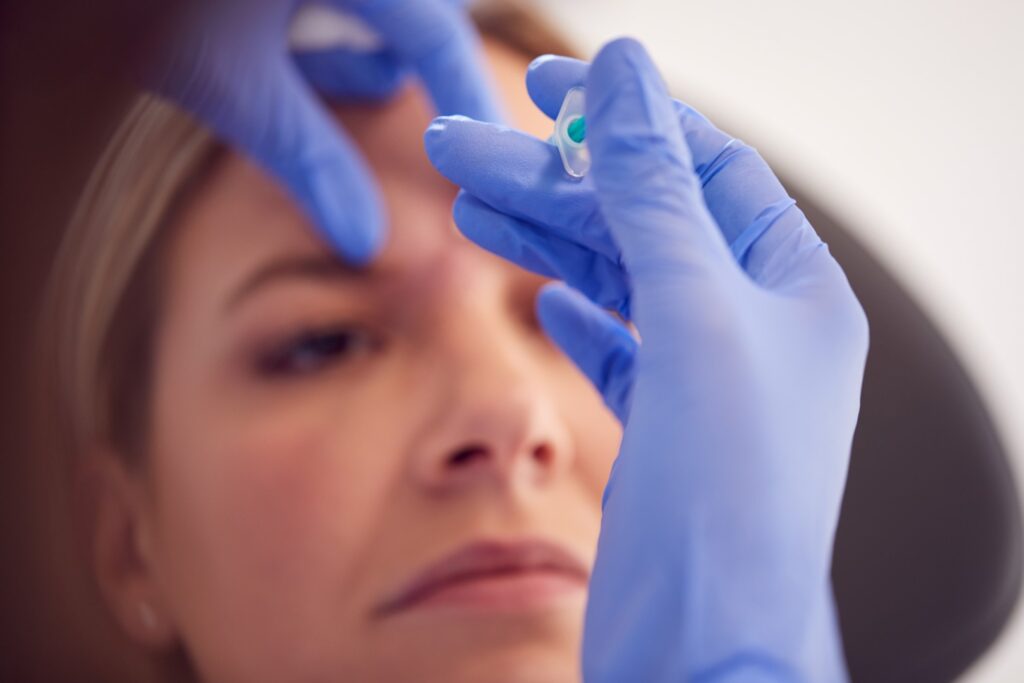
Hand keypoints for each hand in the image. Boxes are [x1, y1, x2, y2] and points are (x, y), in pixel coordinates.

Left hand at [152, 0, 501, 262]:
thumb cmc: (120, 2)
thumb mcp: (226, 80)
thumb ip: (304, 157)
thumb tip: (365, 239)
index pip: (435, 30)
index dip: (470, 97)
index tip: (495, 151)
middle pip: (411, 14)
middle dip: (426, 69)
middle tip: (441, 132)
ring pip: (367, 8)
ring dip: (371, 47)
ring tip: (372, 98)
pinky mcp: (273, 0)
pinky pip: (326, 5)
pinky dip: (327, 26)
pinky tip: (318, 65)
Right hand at [425, 38, 865, 681]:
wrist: (705, 655)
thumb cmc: (724, 502)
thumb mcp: (695, 320)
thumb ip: (656, 197)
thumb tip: (627, 80)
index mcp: (794, 293)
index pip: (707, 170)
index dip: (628, 120)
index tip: (550, 87)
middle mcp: (759, 333)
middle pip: (646, 222)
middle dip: (555, 180)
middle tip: (458, 146)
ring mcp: (712, 384)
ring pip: (621, 281)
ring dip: (546, 237)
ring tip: (467, 202)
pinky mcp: (669, 434)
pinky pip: (622, 347)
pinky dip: (580, 313)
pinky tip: (546, 294)